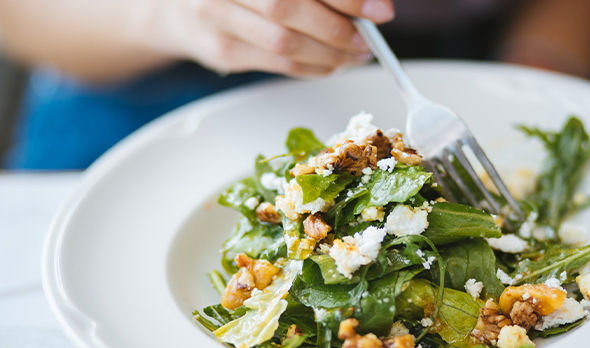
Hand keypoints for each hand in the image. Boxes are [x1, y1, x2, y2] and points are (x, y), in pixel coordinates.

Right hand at [149, 0, 393, 76]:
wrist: (178, 5)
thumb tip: (370, 3)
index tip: (379, 10)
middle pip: (289, 8)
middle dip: (340, 28)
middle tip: (370, 37)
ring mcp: (218, 17)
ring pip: (285, 44)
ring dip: (332, 54)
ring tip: (357, 52)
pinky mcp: (223, 51)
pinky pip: (280, 66)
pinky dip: (315, 67)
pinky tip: (334, 63)